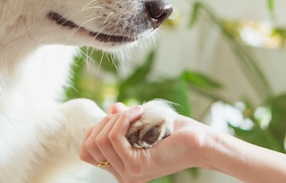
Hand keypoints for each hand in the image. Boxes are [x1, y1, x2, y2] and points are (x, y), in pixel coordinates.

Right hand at [80, 103, 211, 182]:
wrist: (198, 140)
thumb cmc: (173, 131)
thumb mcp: (141, 124)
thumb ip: (122, 120)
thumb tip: (111, 109)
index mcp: (121, 168)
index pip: (86, 151)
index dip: (95, 129)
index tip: (116, 116)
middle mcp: (122, 176)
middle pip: (90, 144)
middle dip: (106, 121)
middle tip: (130, 113)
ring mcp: (128, 174)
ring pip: (101, 140)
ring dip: (117, 118)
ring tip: (137, 112)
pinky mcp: (136, 166)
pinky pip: (114, 137)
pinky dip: (124, 119)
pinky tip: (138, 113)